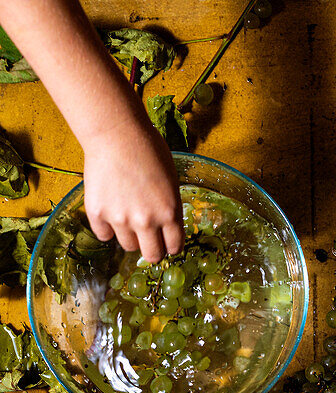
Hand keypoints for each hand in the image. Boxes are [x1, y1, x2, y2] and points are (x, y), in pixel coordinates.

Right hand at [83, 122, 183, 261]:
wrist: (115, 132)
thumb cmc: (147, 148)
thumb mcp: (171, 179)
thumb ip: (169, 206)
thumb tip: (167, 227)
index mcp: (169, 213)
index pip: (174, 247)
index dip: (170, 245)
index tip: (166, 242)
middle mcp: (146, 221)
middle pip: (151, 255)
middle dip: (152, 249)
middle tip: (148, 239)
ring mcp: (120, 219)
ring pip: (128, 246)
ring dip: (129, 235)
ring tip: (127, 213)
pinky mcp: (98, 214)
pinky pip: (104, 235)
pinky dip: (107, 227)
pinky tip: (110, 210)